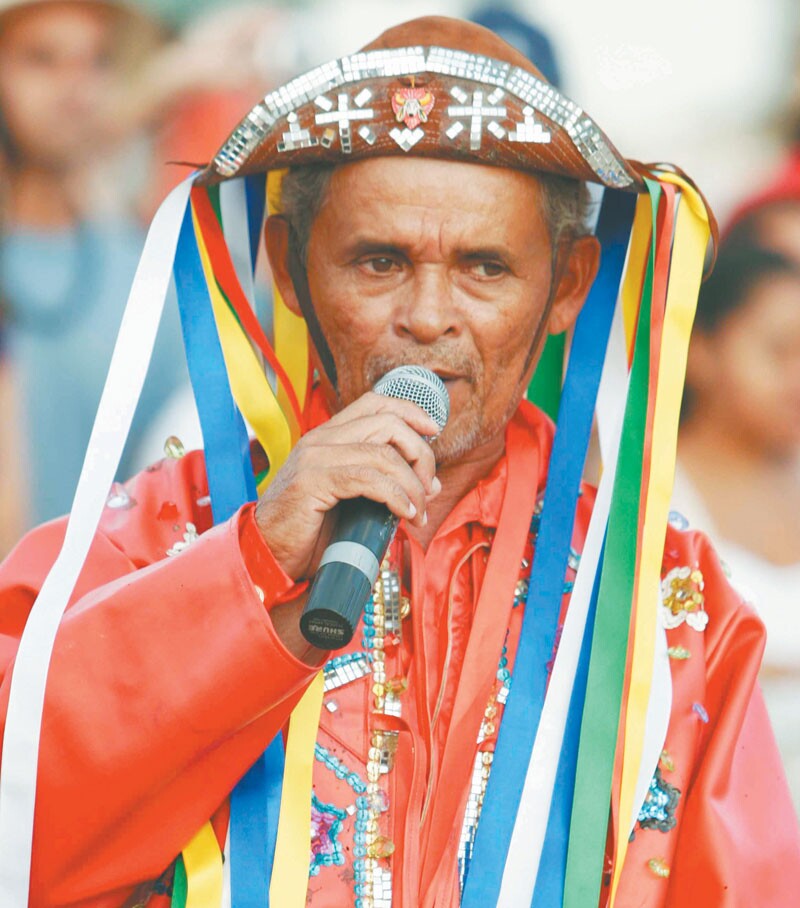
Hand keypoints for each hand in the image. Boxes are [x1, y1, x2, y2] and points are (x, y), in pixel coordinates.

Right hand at [255, 392, 441, 579]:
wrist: (268, 555)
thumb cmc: (311, 532)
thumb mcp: (356, 504)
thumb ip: (389, 488)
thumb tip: (432, 485)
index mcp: (328, 437)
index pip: (374, 404)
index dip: (409, 411)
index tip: (433, 430)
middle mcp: (320, 440)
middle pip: (387, 424)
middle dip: (420, 454)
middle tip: (427, 490)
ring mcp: (314, 458)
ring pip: (382, 452)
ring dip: (412, 484)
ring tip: (418, 511)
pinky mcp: (312, 482)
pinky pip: (368, 479)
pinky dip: (395, 495)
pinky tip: (404, 513)